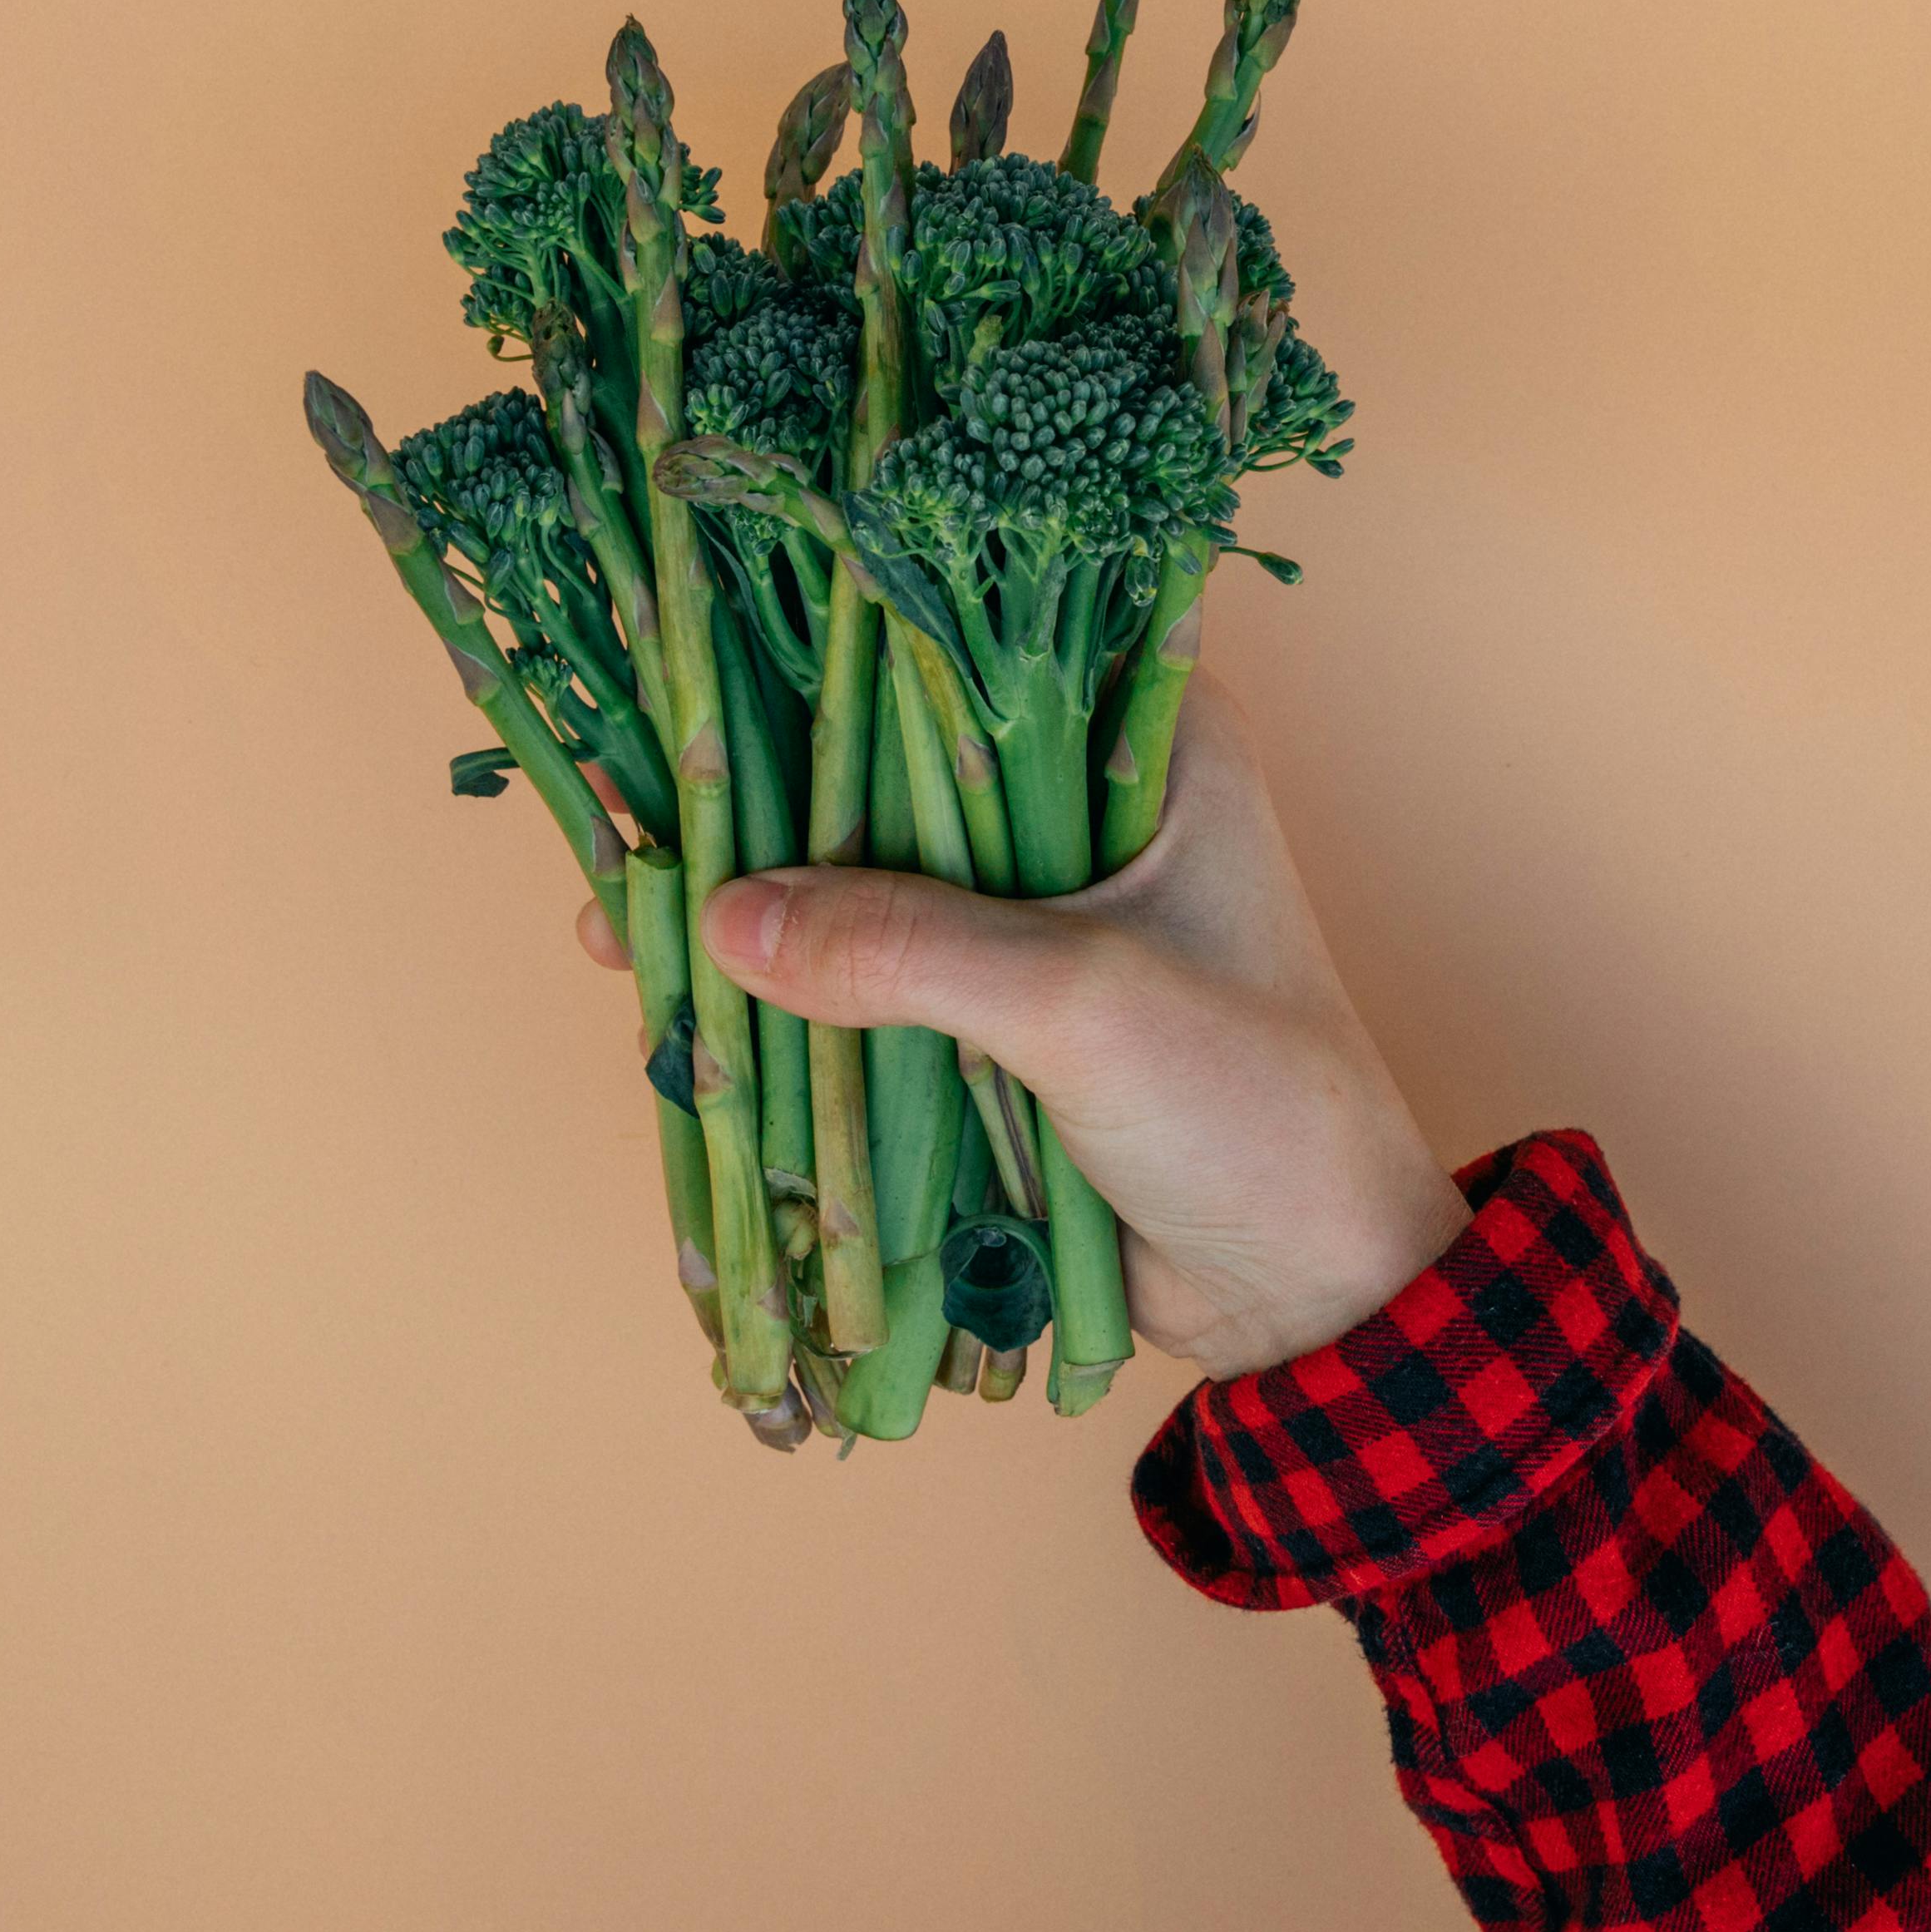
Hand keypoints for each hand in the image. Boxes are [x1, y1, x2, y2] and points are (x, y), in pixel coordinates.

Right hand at [570, 681, 1461, 1378]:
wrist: (1316, 1288)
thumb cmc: (1253, 1108)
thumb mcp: (1083, 1006)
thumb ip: (908, 950)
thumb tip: (726, 919)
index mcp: (1147, 741)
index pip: (972, 643)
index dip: (835, 645)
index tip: (701, 654)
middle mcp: (1083, 803)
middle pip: (889, 764)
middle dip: (759, 790)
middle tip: (624, 800)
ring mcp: (1031, 913)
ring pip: (861, 877)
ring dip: (751, 899)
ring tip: (614, 908)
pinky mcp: (992, 1014)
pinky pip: (863, 982)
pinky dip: (780, 991)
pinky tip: (671, 991)